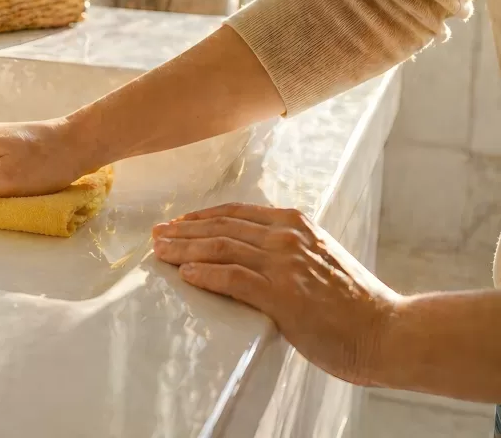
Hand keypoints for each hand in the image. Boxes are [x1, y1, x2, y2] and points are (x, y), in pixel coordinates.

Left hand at [152, 203, 398, 385]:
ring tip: (160, 253)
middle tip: (156, 237)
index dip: (200, 217)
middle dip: (183, 231)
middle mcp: (287, 236)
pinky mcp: (284, 294)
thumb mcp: (318, 259)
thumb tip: (249, 254)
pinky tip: (187, 275)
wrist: (389, 331)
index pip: (234, 213)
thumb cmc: (355, 304)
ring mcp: (285, 264)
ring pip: (220, 248)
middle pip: (220, 228)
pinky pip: (234, 277)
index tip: (177, 224)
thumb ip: (287, 251)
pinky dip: (206, 274)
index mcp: (294, 224)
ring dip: (184, 250)